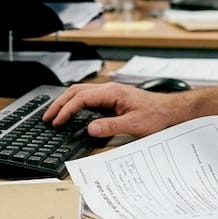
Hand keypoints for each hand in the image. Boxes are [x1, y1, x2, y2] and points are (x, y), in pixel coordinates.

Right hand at [42, 81, 188, 137]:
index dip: (66, 110)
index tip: (57, 121)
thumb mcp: (135, 124)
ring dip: (66, 102)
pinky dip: (75, 103)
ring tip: (54, 114)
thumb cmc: (157, 115)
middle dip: (59, 103)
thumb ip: (111, 126)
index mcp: (112, 93)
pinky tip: (72, 112)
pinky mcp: (112, 99)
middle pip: (76, 91)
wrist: (171, 110)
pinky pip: (88, 97)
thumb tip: (90, 128)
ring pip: (81, 92)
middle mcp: (109, 89)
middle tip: (47, 117)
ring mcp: (110, 93)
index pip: (81, 98)